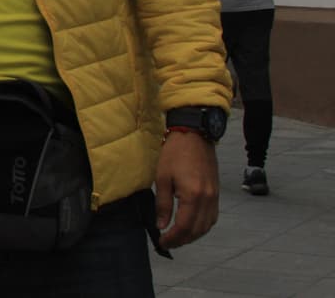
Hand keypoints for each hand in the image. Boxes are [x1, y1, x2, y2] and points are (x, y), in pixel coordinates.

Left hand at [154, 130, 219, 249]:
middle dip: (182, 240)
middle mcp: (208, 199)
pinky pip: (212, 217)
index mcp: (193, 196)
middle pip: (197, 230)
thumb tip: (161, 225)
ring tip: (177, 238)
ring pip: (207, 226)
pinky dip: (202, 226)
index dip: (172, 238)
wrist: (194, 136)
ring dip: (193, 236)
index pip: (183, 227)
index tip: (161, 243)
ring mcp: (215, 197)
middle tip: (167, 243)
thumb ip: (162, 204)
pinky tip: (191, 226)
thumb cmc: (174, 154)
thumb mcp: (162, 178)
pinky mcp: (217, 193)